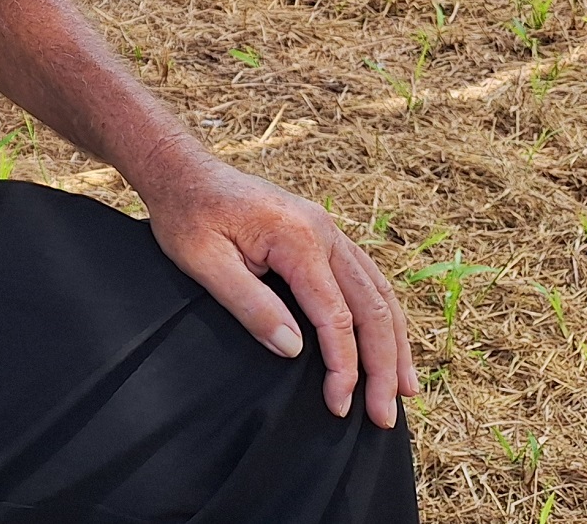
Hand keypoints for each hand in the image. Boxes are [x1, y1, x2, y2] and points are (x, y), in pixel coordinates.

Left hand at [137, 149, 418, 427]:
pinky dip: (381, 314)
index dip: (343, 366)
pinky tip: (386, 341)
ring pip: (378, 291)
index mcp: (298, 238)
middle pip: (372, 306)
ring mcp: (328, 230)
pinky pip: (366, 278)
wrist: (183, 171)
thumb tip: (292, 350)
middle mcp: (325, 231)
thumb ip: (250, 305)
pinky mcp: (322, 234)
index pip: (335, 316)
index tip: (339, 405)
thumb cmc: (187, 214)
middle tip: (383, 415)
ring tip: (404, 389)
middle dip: (384, 365)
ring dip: (394, 342)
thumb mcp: (204, 262)